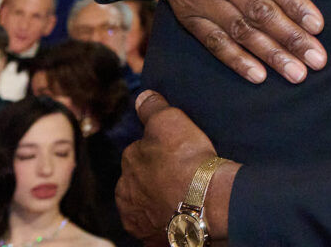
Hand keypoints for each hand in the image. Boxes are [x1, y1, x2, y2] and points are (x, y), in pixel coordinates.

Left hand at [120, 91, 240, 239]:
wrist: (204, 201)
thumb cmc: (185, 159)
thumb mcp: (169, 121)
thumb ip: (152, 108)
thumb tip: (142, 97)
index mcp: (126, 165)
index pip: (136, 153)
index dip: (156, 150)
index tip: (174, 150)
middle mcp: (125, 196)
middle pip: (139, 182)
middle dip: (153, 178)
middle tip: (179, 173)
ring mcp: (139, 221)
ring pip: (146, 206)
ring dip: (158, 201)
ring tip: (182, 195)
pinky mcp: (154, 239)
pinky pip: (158, 228)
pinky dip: (166, 221)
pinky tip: (181, 215)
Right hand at [142, 0, 325, 82]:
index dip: (294, 2)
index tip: (318, 24)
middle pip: (258, 9)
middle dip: (289, 37)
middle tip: (317, 59)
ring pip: (238, 30)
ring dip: (269, 54)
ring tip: (297, 73)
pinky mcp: (186, 12)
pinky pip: (212, 40)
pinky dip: (234, 60)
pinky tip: (258, 75)